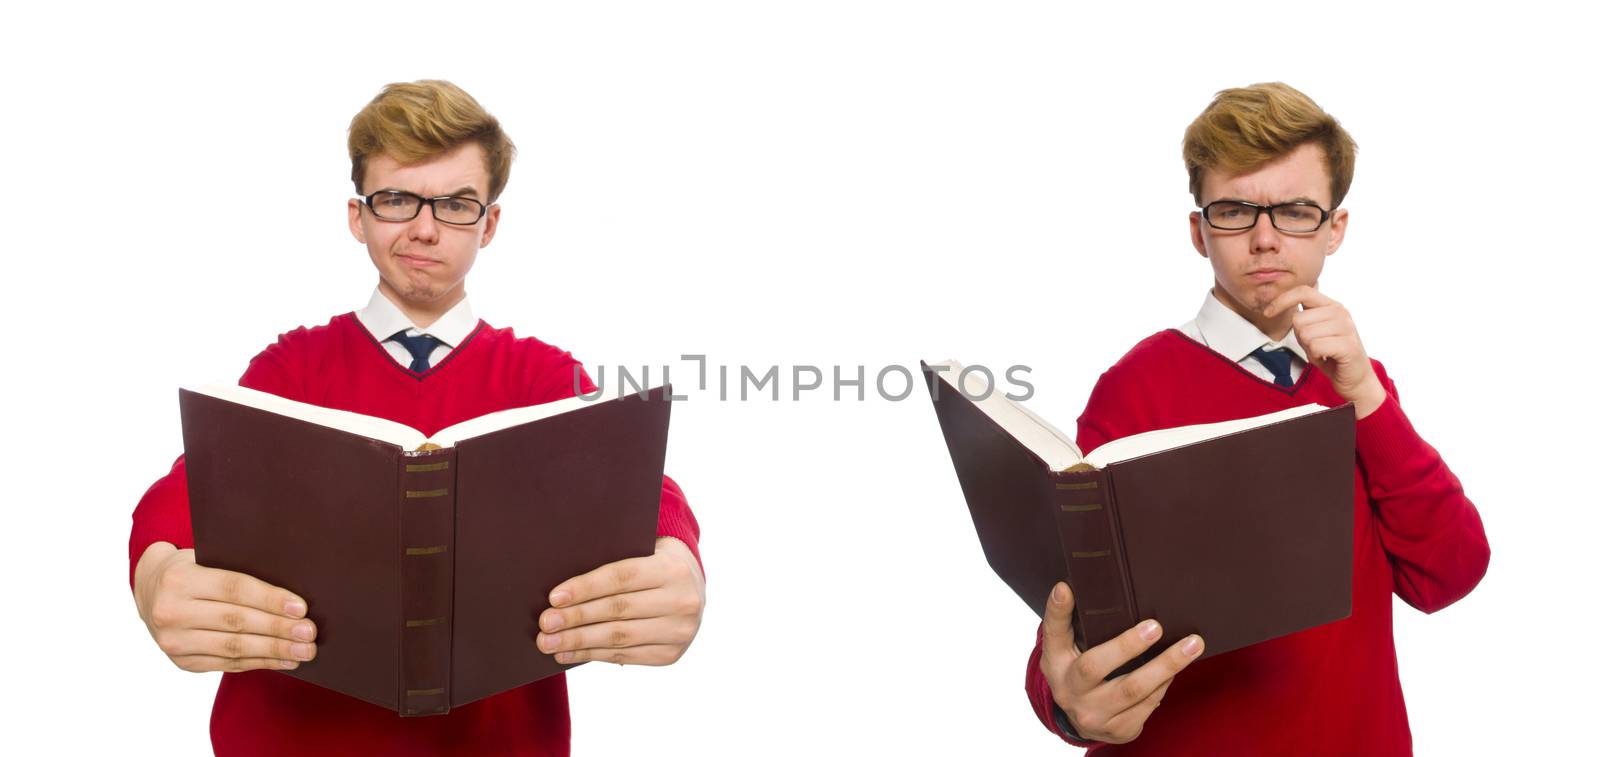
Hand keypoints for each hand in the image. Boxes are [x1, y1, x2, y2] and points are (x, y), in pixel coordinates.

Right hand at [133, 542, 316, 671]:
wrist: (149, 588)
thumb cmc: (193, 567)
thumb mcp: (208, 557)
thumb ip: (240, 569)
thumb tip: (292, 594)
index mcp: (180, 579)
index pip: (234, 589)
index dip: (270, 599)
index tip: (301, 608)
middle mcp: (171, 612)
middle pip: (236, 621)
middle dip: (279, 629)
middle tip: (309, 633)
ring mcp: (174, 641)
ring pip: (233, 648)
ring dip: (274, 651)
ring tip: (304, 651)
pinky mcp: (182, 662)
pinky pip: (228, 664)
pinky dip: (260, 663)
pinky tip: (284, 661)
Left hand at [536, 537, 704, 665]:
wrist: (692, 588)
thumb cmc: (652, 564)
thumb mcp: (642, 552)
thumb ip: (611, 561)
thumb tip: (562, 590)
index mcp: (672, 569)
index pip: (621, 577)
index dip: (585, 588)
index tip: (554, 598)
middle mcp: (681, 601)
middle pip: (617, 610)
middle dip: (575, 618)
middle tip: (545, 624)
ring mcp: (679, 631)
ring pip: (618, 638)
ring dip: (578, 642)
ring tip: (548, 643)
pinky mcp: (671, 654)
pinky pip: (624, 656)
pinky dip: (592, 655)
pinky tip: (568, 653)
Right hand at [1040, 582, 1202, 743]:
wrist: (1082, 720)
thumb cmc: (1078, 670)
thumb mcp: (1066, 648)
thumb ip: (1068, 620)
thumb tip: (1070, 586)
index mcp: (1056, 663)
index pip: (1053, 634)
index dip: (1058, 611)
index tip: (1065, 589)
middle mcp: (1070, 691)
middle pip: (1095, 667)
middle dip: (1128, 645)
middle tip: (1155, 626)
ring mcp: (1094, 715)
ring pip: (1133, 689)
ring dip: (1166, 665)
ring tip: (1192, 645)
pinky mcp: (1119, 730)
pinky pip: (1148, 705)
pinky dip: (1164, 683)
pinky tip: (1176, 669)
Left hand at [1263, 285, 1386, 417]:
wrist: (1355, 378)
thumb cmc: (1330, 355)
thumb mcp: (1313, 332)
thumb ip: (1302, 319)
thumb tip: (1277, 305)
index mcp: (1331, 305)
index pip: (1303, 291)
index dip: (1282, 300)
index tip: (1267, 313)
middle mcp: (1341, 312)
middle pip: (1298, 319)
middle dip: (1300, 337)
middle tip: (1316, 346)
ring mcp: (1346, 327)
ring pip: (1305, 334)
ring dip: (1309, 348)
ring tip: (1323, 352)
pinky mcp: (1349, 345)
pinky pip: (1316, 347)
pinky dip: (1316, 356)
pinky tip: (1327, 358)